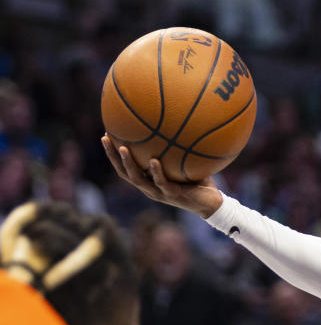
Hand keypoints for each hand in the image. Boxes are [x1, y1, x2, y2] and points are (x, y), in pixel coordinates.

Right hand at [101, 135, 222, 218]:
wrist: (212, 203)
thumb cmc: (199, 180)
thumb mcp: (186, 162)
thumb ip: (179, 147)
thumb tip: (178, 122)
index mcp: (149, 180)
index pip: (125, 167)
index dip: (113, 154)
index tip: (106, 135)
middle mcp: (149, 187)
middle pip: (123, 172)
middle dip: (112, 156)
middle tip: (105, 138)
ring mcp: (159, 192)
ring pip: (137, 179)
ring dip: (128, 163)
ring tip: (123, 148)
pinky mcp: (172, 195)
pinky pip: (161, 182)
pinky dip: (156, 172)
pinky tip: (154, 160)